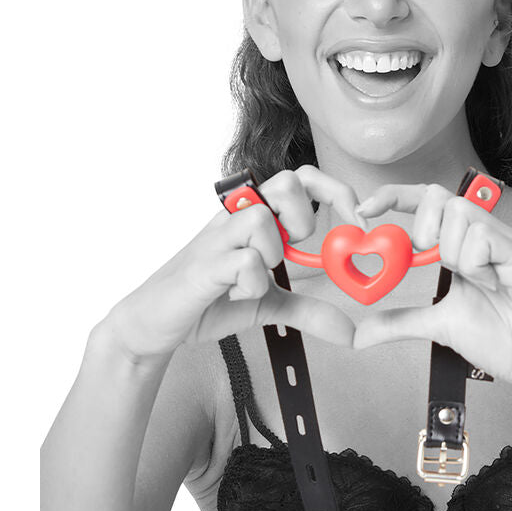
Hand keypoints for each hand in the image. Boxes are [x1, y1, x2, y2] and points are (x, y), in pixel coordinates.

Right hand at [102, 166, 360, 364]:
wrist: (154, 323)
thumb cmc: (208, 300)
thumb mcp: (269, 304)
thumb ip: (308, 310)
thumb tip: (349, 331)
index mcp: (255, 218)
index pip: (301, 178)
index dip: (336, 191)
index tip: (357, 224)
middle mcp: (236, 219)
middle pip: (286, 182)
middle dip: (305, 219)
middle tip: (295, 253)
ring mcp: (217, 239)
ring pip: (262, 218)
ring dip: (273, 254)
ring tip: (257, 279)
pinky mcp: (203, 267)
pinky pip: (243, 261)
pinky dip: (252, 283)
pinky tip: (238, 295)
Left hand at [350, 183, 511, 409]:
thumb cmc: (504, 341)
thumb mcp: (440, 326)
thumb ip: (401, 322)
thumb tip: (360, 333)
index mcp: (464, 245)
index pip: (427, 203)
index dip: (394, 197)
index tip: (364, 210)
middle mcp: (484, 235)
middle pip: (440, 196)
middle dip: (422, 227)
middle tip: (431, 262)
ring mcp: (504, 242)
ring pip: (459, 214)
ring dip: (452, 253)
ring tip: (475, 283)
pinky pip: (484, 236)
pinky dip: (474, 263)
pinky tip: (491, 285)